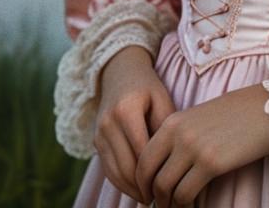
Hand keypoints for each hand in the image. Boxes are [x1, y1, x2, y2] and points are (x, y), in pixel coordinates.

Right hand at [94, 45, 175, 202]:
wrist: (120, 72)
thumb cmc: (148, 87)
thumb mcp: (162, 99)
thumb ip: (166, 126)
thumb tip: (172, 159)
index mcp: (126, 110)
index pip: (142, 150)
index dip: (156, 170)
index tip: (171, 183)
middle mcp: (108, 123)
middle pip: (126, 166)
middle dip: (143, 186)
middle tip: (162, 197)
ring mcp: (99, 133)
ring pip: (114, 172)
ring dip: (131, 189)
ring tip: (151, 197)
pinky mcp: (95, 141)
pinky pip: (108, 169)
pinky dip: (121, 183)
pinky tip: (137, 189)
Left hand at [135, 82, 268, 207]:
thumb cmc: (238, 112)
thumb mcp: (200, 118)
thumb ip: (180, 137)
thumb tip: (166, 166)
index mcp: (173, 121)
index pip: (144, 158)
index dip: (143, 181)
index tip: (149, 192)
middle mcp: (179, 134)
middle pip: (150, 176)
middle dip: (152, 195)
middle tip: (161, 204)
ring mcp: (194, 148)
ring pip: (165, 188)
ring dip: (169, 203)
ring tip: (178, 206)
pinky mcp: (211, 163)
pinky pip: (186, 194)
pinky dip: (186, 205)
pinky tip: (193, 205)